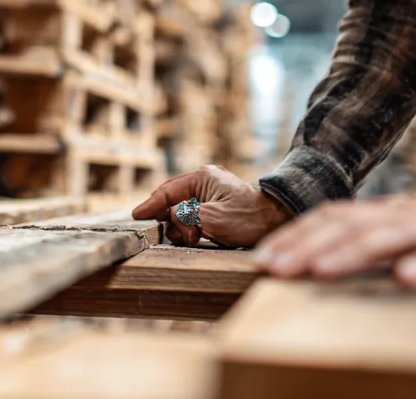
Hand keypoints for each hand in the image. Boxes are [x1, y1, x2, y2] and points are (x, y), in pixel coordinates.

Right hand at [132, 165, 291, 247]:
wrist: (278, 220)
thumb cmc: (248, 219)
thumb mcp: (210, 219)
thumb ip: (184, 215)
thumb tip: (172, 218)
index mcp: (201, 177)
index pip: (167, 191)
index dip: (150, 205)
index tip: (137, 216)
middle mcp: (204, 181)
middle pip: (173, 200)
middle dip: (171, 220)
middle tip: (178, 236)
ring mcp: (211, 192)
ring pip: (183, 210)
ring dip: (184, 227)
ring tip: (195, 237)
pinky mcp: (217, 204)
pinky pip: (195, 214)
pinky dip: (192, 226)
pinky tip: (198, 236)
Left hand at [254, 196, 415, 304]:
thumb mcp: (413, 254)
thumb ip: (372, 259)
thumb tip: (312, 272)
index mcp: (394, 216)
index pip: (335, 218)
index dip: (297, 236)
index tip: (260, 260)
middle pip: (354, 224)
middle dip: (309, 244)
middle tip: (272, 266)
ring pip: (396, 236)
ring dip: (354, 252)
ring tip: (319, 270)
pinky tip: (407, 278)